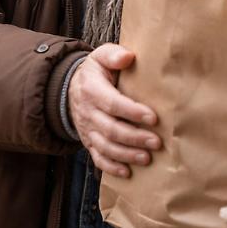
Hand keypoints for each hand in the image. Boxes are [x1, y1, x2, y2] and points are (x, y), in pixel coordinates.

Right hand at [68, 43, 160, 177]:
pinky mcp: (88, 142)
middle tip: (156, 142)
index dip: (132, 112)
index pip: (113, 103)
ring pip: (105, 146)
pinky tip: (127, 172)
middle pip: (111, 129)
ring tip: (147, 158)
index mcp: (92, 90)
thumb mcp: (99, 57)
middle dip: (134, 138)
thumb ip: (112, 55)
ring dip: (126, 154)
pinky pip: (97, 158)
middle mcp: (88, 112)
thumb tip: (128, 57)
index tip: (153, 118)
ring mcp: (87, 130)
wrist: (69, 90)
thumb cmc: (94, 73)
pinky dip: (111, 167)